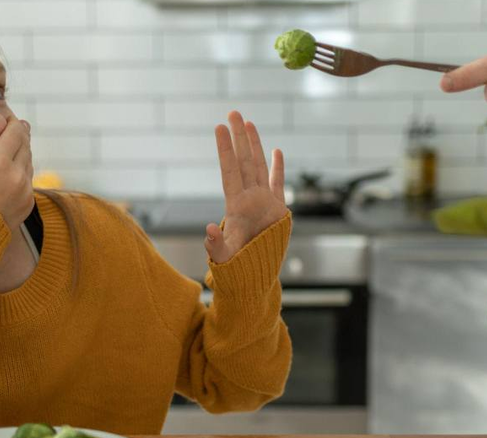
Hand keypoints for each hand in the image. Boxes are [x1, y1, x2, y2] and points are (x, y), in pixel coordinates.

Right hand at [0, 114, 34, 229]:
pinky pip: (29, 180)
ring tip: (9, 148)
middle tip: (12, 128)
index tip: (7, 118)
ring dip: (21, 152)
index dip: (12, 122)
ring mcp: (25, 192)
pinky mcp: (28, 204)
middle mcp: (17, 177)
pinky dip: (22, 171)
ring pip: (29, 162)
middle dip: (19, 135)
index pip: (16, 132)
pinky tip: (9, 170)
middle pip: (26, 145)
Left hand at [206, 111, 288, 263]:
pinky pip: (277, 183)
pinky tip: (276, 150)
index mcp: (235, 205)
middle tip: (233, 112)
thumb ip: (214, 245)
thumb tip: (207, 230)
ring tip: (248, 124)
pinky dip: (277, 167)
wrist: (256, 275)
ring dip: (254, 145)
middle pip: (243, 161)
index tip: (218, 127)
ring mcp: (263, 201)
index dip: (224, 149)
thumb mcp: (223, 257)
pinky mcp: (278, 209)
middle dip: (238, 137)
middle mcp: (249, 198)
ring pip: (259, 166)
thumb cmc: (236, 267)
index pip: (229, 170)